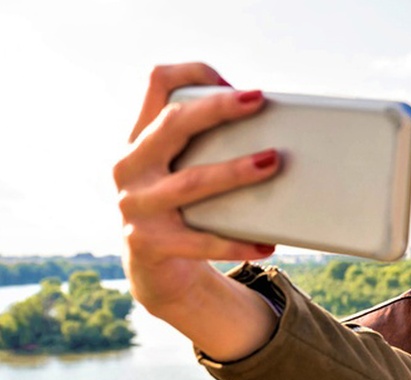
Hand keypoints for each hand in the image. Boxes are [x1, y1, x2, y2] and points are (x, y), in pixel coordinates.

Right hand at [114, 63, 279, 358]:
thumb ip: (209, 145)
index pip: (157, 85)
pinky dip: (236, 243)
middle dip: (217, 109)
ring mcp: (135, 206)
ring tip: (273, 162)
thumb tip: (277, 127)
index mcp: (140, 139)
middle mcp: (130, 167)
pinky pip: (200, 242)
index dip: (191, 73)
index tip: (229, 79)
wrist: (156, 272)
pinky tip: (266, 243)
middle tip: (257, 101)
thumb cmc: (185, 209)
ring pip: (191, 182)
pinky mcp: (148, 244)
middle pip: (172, 124)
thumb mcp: (185, 171)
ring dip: (235, 171)